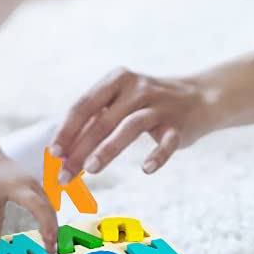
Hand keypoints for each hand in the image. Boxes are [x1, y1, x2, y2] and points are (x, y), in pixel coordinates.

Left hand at [0, 148, 60, 250]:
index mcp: (19, 187)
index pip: (38, 206)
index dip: (46, 224)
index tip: (49, 240)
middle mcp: (31, 184)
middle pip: (48, 207)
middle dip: (52, 229)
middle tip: (51, 250)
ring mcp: (34, 183)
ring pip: (50, 205)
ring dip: (52, 224)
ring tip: (51, 243)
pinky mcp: (34, 184)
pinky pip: (46, 201)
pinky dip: (49, 216)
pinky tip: (47, 229)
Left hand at [51, 68, 222, 179]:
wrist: (200, 97)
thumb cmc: (148, 104)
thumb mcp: (122, 102)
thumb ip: (96, 120)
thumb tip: (62, 152)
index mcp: (118, 80)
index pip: (85, 105)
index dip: (67, 130)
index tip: (53, 153)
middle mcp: (138, 88)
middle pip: (103, 119)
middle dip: (81, 148)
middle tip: (64, 174)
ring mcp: (160, 106)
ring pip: (130, 127)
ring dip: (108, 149)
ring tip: (91, 169)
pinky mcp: (179, 124)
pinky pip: (168, 142)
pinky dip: (157, 155)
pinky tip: (146, 169)